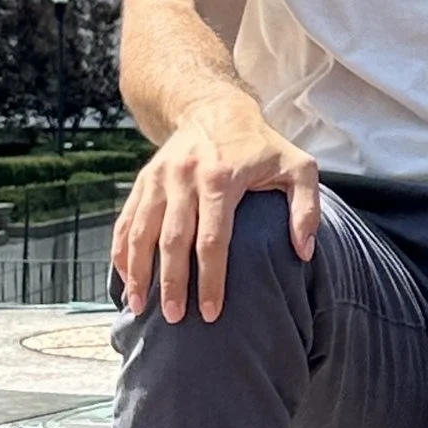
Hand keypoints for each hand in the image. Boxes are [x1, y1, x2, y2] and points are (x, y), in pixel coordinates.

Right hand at [112, 104, 319, 323]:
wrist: (215, 108)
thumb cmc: (262, 146)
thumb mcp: (298, 167)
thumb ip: (306, 209)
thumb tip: (303, 252)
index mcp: (222, 178)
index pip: (213, 239)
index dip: (210, 279)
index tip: (211, 312)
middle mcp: (185, 178)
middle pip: (173, 240)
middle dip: (171, 283)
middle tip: (173, 319)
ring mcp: (160, 178)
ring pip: (142, 232)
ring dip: (138, 272)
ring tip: (139, 306)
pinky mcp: (144, 180)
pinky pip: (127, 220)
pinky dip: (122, 250)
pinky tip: (124, 278)